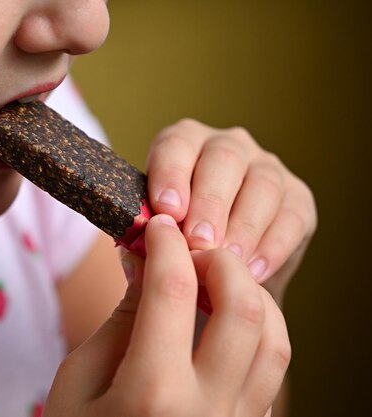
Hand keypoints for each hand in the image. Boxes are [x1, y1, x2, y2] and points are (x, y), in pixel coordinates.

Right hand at [44, 215, 290, 416]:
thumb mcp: (79, 380)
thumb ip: (121, 321)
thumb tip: (147, 263)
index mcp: (151, 394)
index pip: (173, 290)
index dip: (166, 244)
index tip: (157, 226)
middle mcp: (207, 410)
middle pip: (243, 308)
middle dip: (219, 260)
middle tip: (190, 249)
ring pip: (274, 338)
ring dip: (248, 293)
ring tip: (212, 280)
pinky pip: (271, 370)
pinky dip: (256, 330)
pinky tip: (222, 320)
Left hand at [146, 119, 316, 303]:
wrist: (221, 269)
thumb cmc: (176, 244)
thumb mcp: (154, 237)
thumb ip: (145, 241)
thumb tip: (140, 259)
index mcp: (183, 143)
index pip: (175, 145)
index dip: (170, 174)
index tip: (166, 210)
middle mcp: (227, 146)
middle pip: (223, 160)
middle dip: (209, 203)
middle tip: (198, 241)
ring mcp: (266, 168)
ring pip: (261, 186)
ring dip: (243, 226)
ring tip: (226, 261)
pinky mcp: (298, 198)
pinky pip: (292, 216)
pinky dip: (273, 246)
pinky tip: (253, 272)